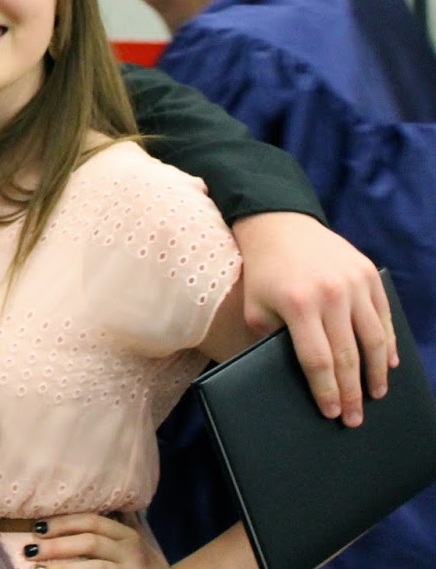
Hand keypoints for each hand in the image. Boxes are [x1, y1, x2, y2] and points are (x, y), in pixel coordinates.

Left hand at [22, 513, 166, 566]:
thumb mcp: (126, 547)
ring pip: (93, 568)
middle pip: (89, 543)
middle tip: (30, 550)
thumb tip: (55, 526)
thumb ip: (102, 535)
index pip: (92, 522)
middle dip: (57, 546)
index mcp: (128, 536)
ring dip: (61, 568)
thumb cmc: (138, 567)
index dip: (63, 523)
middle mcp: (131, 552)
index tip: (37, 527)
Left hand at [231, 212, 394, 425]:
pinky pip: (384, 315)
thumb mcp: (255, 308)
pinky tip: (386, 362)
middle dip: (353, 392)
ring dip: (376, 372)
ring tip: (375, 395)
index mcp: (298, 304)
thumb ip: (269, 342)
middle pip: (348, 355)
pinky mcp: (367, 273)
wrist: (279, 225)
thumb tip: (286, 379)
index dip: (327, 391)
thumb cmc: (262, 272)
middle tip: (355, 418)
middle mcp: (330, 293)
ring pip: (374, 338)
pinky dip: (387, 342)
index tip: (332, 413)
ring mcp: (353, 282)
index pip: (318, 360)